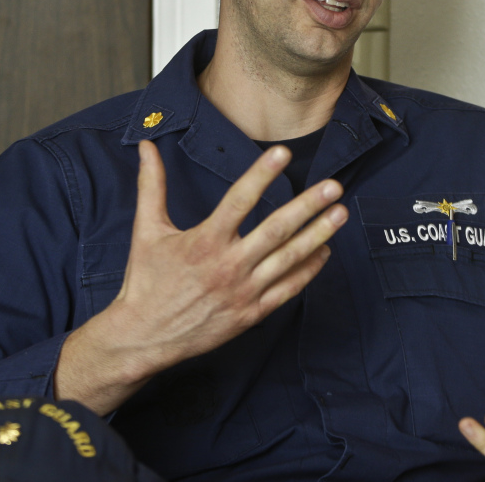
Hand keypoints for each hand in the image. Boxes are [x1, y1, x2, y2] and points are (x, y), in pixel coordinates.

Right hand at [56, 140, 346, 413]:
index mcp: (204, 241)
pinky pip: (287, 289)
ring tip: (340, 214)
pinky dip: (308, 270)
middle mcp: (228, 266)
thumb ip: (152, 185)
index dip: (261, 174)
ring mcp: (243, 292)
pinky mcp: (251, 314)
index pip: (239, 200)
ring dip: (318, 235)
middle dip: (308, 206)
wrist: (143, 337)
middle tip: (333, 186)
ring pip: (288, 259)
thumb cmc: (146, 281)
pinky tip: (325, 252)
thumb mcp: (146, 230)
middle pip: (276, 230)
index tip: (283, 153)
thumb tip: (145, 146)